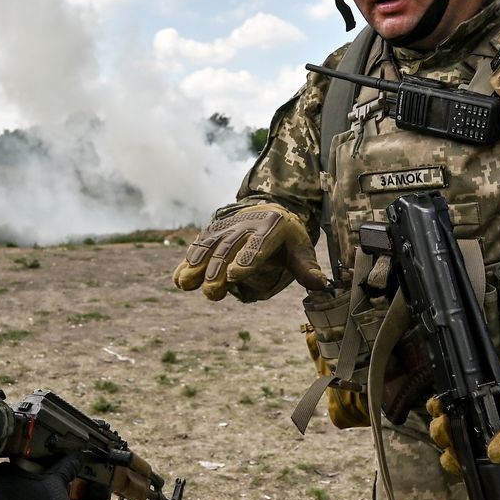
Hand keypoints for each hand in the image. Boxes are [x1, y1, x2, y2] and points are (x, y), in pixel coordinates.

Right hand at [172, 203, 328, 300]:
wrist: (266, 208)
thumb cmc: (286, 236)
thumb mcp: (300, 247)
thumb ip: (306, 267)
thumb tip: (320, 285)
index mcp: (272, 227)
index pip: (258, 245)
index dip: (245, 260)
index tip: (233, 276)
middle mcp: (245, 224)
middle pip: (229, 248)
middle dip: (217, 269)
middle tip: (212, 291)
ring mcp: (226, 228)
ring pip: (209, 246)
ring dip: (197, 265)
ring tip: (187, 284)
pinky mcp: (211, 233)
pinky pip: (198, 246)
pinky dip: (187, 262)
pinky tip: (179, 279)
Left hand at [426, 351, 499, 474]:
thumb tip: (495, 455)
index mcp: (492, 445)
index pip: (468, 461)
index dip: (455, 461)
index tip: (450, 453)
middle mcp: (476, 434)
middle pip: (451, 444)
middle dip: (443, 437)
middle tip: (444, 424)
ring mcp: (466, 418)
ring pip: (443, 427)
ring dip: (437, 423)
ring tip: (441, 413)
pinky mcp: (459, 401)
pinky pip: (441, 407)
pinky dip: (435, 406)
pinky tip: (438, 402)